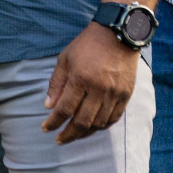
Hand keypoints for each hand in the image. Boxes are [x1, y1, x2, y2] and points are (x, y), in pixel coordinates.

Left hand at [41, 22, 139, 143]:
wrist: (118, 34)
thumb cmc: (87, 44)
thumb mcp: (65, 58)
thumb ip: (56, 83)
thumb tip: (49, 107)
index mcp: (81, 78)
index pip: (65, 109)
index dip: (54, 122)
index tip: (46, 129)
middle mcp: (99, 89)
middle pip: (82, 121)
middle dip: (68, 134)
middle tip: (59, 139)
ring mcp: (114, 94)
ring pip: (98, 124)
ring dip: (84, 133)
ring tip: (74, 135)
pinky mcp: (126, 95)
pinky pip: (113, 118)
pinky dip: (101, 126)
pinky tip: (92, 128)